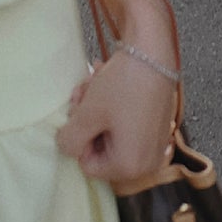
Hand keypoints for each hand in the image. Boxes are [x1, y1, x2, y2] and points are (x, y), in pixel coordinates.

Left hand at [57, 51, 175, 184]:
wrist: (153, 54)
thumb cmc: (122, 86)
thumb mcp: (88, 113)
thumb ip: (70, 138)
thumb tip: (65, 148)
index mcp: (129, 167)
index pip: (88, 165)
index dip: (79, 138)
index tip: (80, 110)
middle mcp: (146, 163)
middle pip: (100, 148)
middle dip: (87, 120)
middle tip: (84, 93)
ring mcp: (153, 146)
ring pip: (109, 132)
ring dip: (96, 108)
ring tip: (94, 82)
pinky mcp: (156, 128)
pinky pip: (125, 124)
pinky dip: (112, 106)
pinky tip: (107, 81)